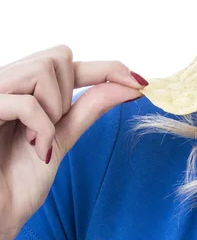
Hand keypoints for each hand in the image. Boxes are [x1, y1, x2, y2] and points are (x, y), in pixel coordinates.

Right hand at [0, 45, 144, 236]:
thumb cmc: (14, 184)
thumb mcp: (59, 139)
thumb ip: (87, 109)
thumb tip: (128, 86)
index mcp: (20, 88)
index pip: (67, 63)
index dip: (106, 68)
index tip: (139, 82)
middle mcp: (4, 83)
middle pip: (58, 55)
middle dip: (68, 93)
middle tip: (52, 129)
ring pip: (44, 67)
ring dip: (54, 108)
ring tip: (37, 140)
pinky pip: (27, 102)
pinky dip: (41, 128)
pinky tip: (35, 150)